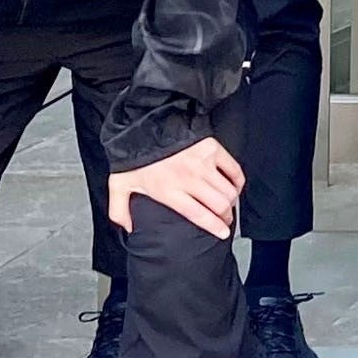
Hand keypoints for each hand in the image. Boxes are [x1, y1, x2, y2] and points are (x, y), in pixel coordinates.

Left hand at [107, 135, 246, 240]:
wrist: (143, 124)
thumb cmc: (132, 155)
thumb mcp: (118, 185)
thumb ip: (119, 212)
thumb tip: (130, 229)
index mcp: (168, 191)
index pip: (198, 214)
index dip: (214, 226)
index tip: (223, 233)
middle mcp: (189, 179)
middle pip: (219, 204)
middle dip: (226, 217)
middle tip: (226, 221)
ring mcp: (203, 163)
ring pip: (228, 190)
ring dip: (232, 202)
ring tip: (229, 206)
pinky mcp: (212, 149)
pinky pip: (234, 170)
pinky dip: (238, 181)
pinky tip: (234, 187)